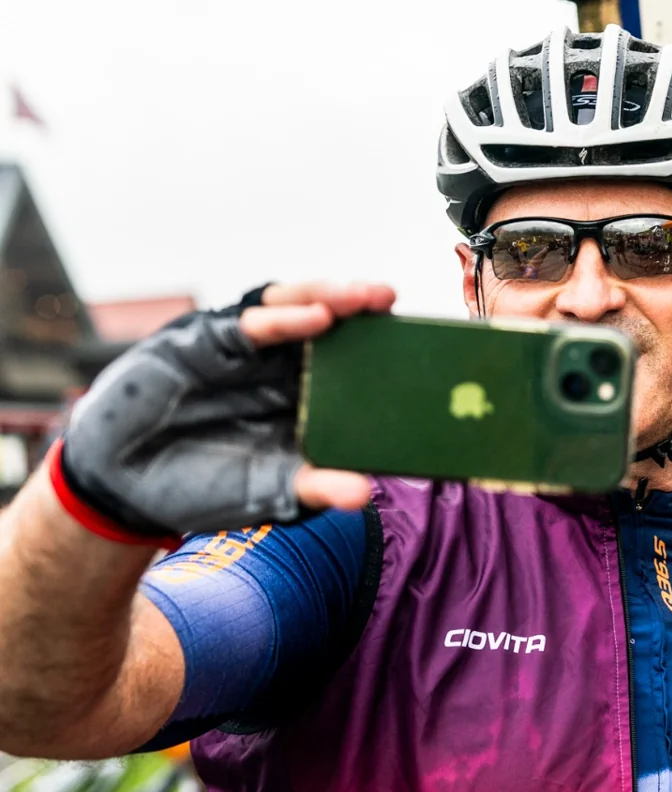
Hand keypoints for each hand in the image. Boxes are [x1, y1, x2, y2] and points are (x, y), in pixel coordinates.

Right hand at [58, 282, 394, 537]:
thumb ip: (313, 487)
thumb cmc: (205, 487)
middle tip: (392, 300)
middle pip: (335, 327)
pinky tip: (315, 315)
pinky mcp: (210, 342)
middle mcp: (286, 367)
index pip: (359, 365)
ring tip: (363, 297)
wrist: (125, 485)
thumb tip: (365, 494)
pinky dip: (285, 316)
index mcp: (311, 400)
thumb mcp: (266, 492)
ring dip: (330, 297)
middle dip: (364, 311)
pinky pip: (252, 322)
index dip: (388, 350)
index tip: (428, 345)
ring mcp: (251, 351)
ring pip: (298, 309)